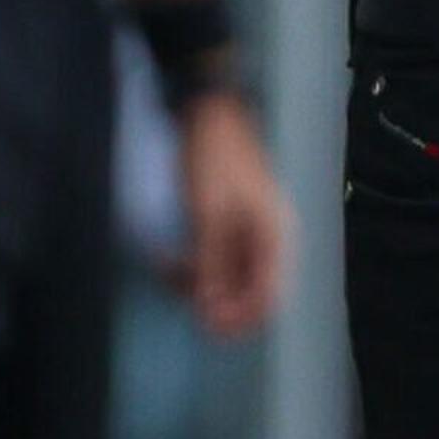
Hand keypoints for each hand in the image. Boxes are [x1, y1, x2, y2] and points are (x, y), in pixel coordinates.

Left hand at [172, 91, 293, 338]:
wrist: (206, 111)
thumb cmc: (212, 160)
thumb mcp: (207, 216)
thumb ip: (211, 265)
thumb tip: (210, 310)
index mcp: (274, 236)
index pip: (269, 296)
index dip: (240, 319)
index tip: (205, 327)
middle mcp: (268, 237)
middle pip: (248, 290)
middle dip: (213, 300)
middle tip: (175, 293)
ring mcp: (248, 231)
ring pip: (229, 277)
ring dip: (199, 283)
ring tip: (164, 272)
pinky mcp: (229, 223)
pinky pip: (216, 259)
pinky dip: (194, 266)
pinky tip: (167, 260)